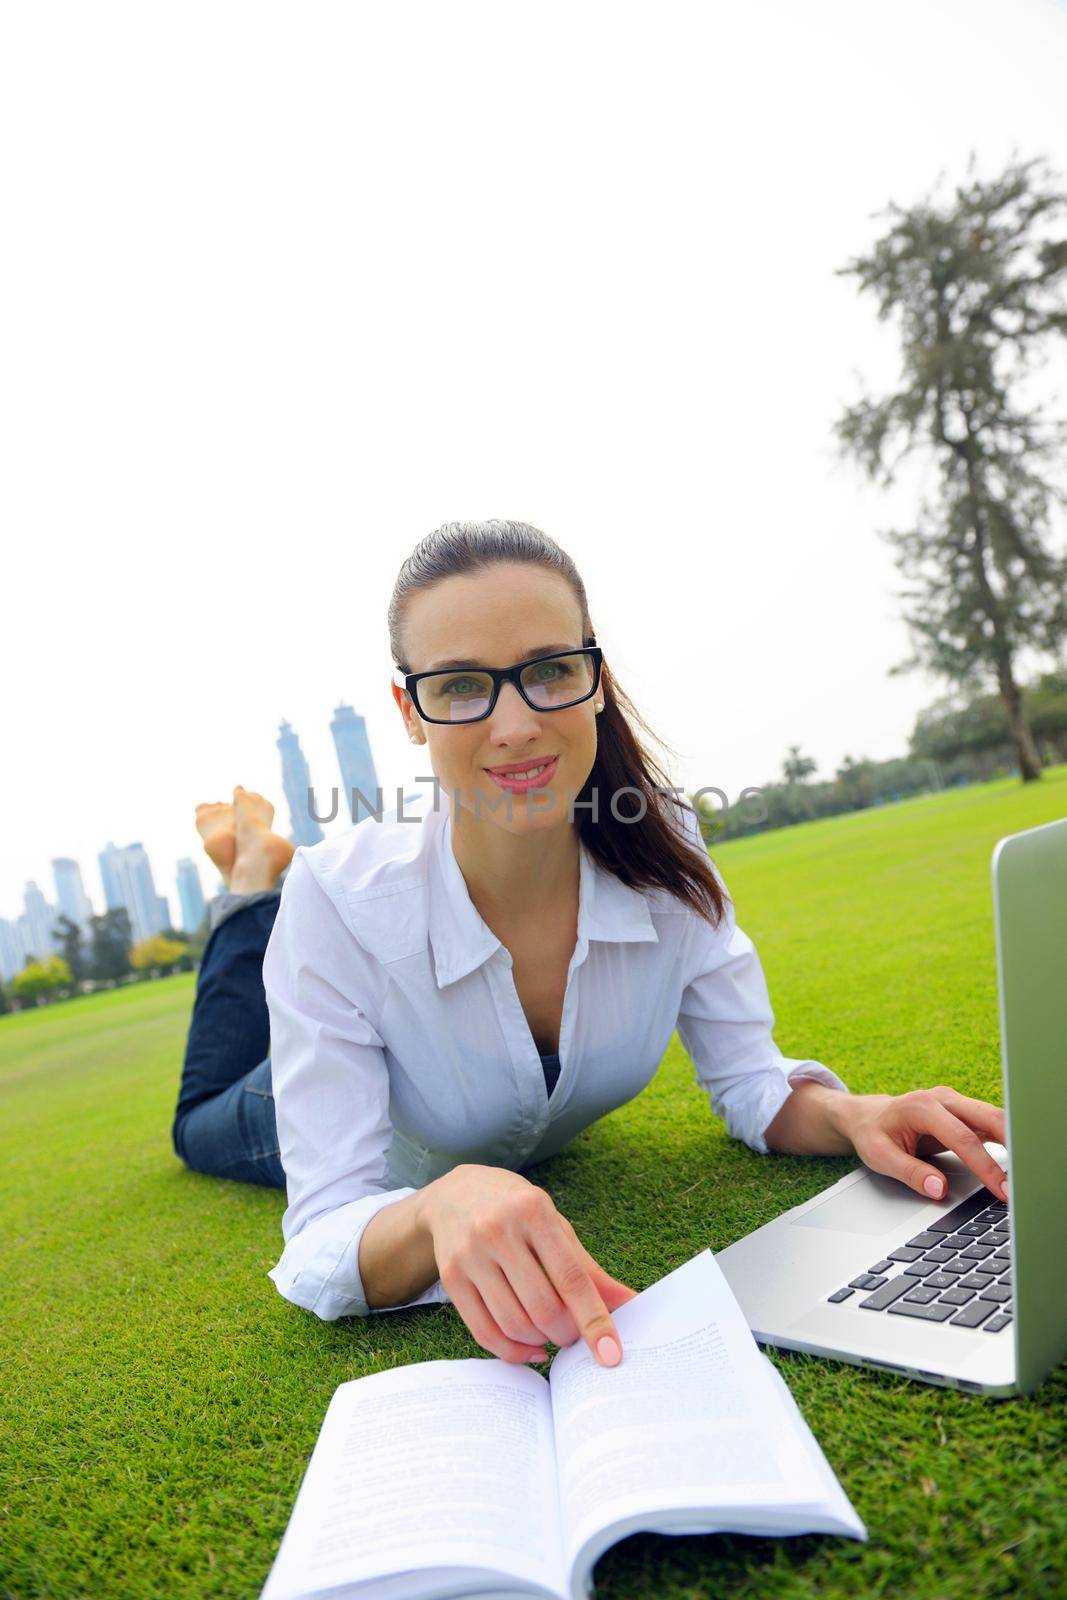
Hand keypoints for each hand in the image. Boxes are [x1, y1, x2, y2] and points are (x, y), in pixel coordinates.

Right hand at [415, 1163, 637, 1366]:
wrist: (456, 1194)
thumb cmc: (518, 1211)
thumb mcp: (555, 1226)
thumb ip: (588, 1268)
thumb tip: (628, 1304)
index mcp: (533, 1212)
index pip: (570, 1276)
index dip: (594, 1319)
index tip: (611, 1354)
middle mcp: (498, 1231)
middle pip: (542, 1307)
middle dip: (566, 1334)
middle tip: (573, 1335)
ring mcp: (470, 1254)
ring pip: (513, 1324)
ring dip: (540, 1343)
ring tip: (550, 1335)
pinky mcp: (451, 1278)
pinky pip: (483, 1332)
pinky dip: (512, 1352)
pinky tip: (530, 1349)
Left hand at [843, 1086, 1007, 1202]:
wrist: (868, 1116)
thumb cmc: (873, 1134)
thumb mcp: (879, 1156)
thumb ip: (909, 1172)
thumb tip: (938, 1189)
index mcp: (922, 1107)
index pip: (962, 1138)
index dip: (985, 1166)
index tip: (1001, 1189)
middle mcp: (944, 1099)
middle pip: (988, 1118)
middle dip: (1012, 1148)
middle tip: (1023, 1181)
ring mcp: (956, 1104)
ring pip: (994, 1118)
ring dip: (1014, 1143)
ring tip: (1026, 1172)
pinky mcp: (964, 1113)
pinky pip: (990, 1125)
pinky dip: (1008, 1141)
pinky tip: (1018, 1161)